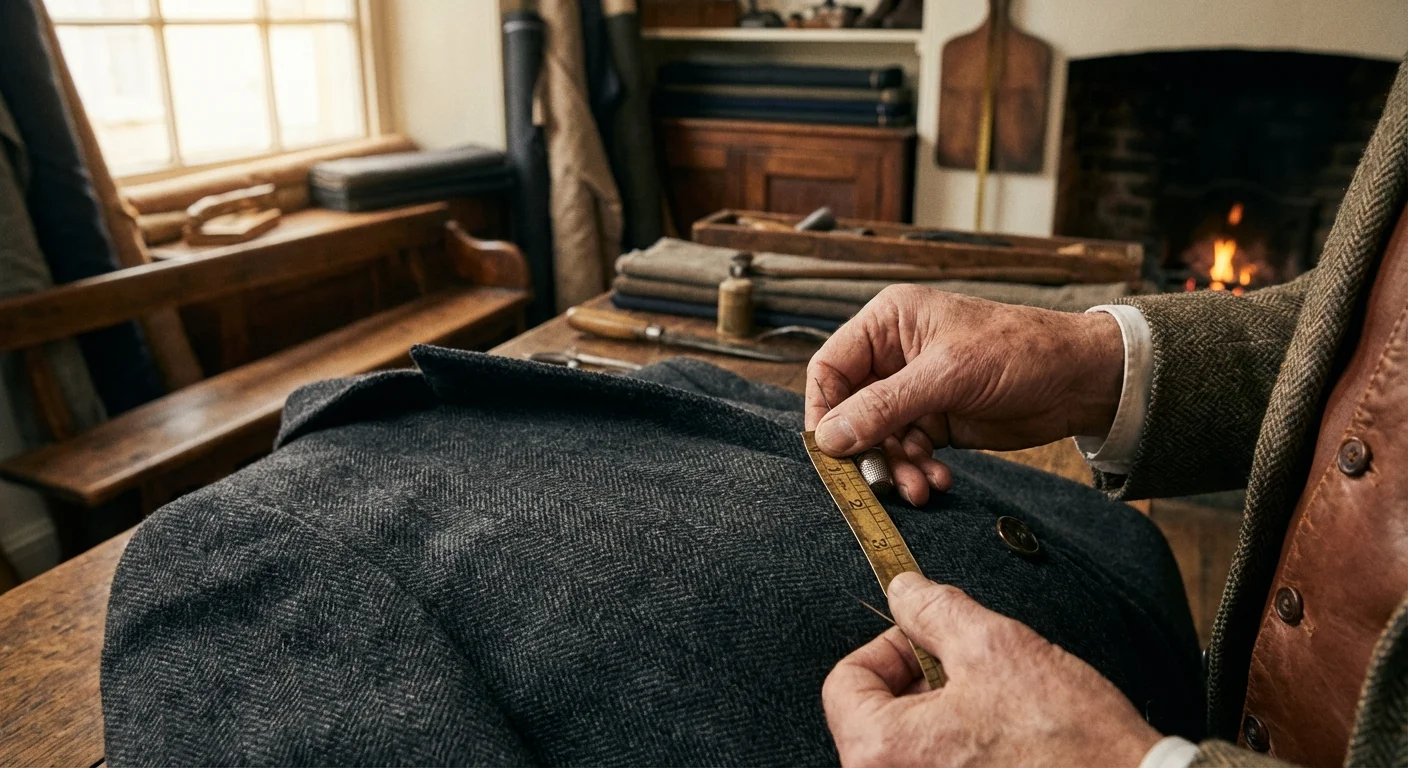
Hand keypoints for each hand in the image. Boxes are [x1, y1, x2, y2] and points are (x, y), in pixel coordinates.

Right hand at [804, 285, 1123, 504]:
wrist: (1081, 380)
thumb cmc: (1019, 351)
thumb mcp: (947, 376)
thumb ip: (884, 407)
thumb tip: (828, 438)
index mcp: (888, 323)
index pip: (830, 368)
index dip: (824, 411)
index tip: (829, 451)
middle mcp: (894, 356)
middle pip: (851, 410)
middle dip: (866, 449)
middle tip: (880, 481)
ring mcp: (914, 391)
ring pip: (879, 439)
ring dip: (895, 467)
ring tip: (918, 488)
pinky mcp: (935, 422)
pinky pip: (907, 452)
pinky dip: (917, 470)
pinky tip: (937, 481)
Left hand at [822, 572, 1161, 767]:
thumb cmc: (1067, 738)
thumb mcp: (995, 646)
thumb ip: (933, 610)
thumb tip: (902, 591)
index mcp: (879, 750)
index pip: (845, 682)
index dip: (888, 647)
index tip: (929, 640)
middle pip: (874, 715)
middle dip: (919, 681)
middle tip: (972, 670)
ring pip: (909, 743)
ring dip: (942, 713)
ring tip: (997, 705)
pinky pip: (937, 767)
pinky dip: (960, 747)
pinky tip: (1005, 739)